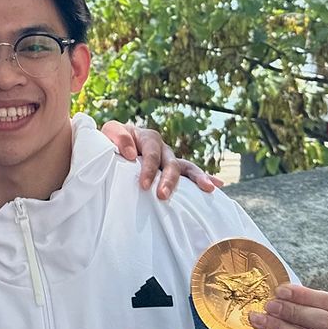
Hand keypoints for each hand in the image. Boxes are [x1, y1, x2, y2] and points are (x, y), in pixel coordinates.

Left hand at [100, 121, 223, 198]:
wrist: (115, 147)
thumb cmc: (112, 141)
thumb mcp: (110, 133)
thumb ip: (118, 137)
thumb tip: (131, 153)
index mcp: (149, 137)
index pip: (152, 153)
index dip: (149, 169)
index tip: (143, 185)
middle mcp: (164, 148)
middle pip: (171, 163)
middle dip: (169, 180)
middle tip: (162, 195)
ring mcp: (171, 160)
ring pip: (187, 168)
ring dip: (197, 178)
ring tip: (208, 188)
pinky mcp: (174, 171)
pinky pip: (191, 174)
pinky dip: (205, 177)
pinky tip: (218, 186)